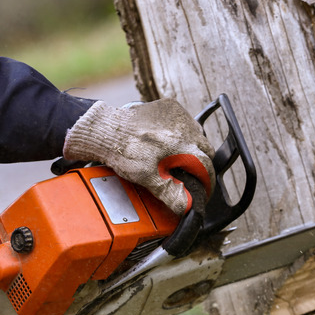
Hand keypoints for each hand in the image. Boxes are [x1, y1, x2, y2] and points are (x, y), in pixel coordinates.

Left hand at [63, 98, 214, 214]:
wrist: (107, 131)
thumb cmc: (125, 152)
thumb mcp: (148, 178)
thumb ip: (171, 194)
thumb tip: (187, 208)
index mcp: (184, 146)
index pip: (207, 166)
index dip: (207, 181)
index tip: (203, 189)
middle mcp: (186, 128)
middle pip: (206, 150)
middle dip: (201, 164)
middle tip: (190, 175)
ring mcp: (179, 115)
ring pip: (198, 135)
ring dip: (193, 147)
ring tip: (178, 158)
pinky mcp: (171, 106)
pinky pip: (186, 121)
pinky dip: (182, 132)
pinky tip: (170, 141)